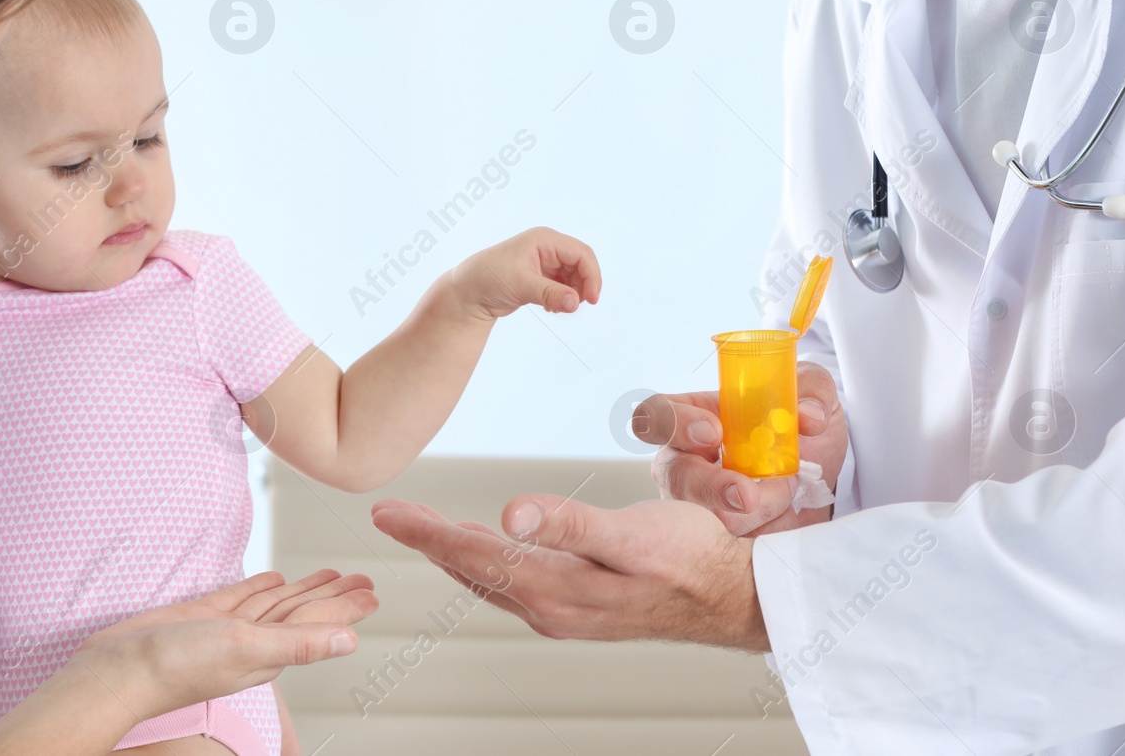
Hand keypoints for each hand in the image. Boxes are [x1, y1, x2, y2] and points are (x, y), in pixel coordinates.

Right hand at [69, 570, 377, 721]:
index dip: (346, 608)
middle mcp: (253, 640)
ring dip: (303, 589)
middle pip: (302, 612)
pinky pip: (240, 598)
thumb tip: (352, 641)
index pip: (318, 624)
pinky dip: (260, 587)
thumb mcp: (246, 649)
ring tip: (330, 574)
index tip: (373, 592)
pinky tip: (274, 578)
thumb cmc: (179, 667)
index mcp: (269, 651)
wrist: (117, 671)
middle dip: (332, 596)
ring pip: (275, 604)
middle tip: (362, 577)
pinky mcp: (201, 618)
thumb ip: (299, 643)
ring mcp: (227, 629)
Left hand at [370, 495, 766, 650]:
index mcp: (558, 589)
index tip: (387, 513)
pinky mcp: (583, 604)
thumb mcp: (633, 535)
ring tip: (424, 529)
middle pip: (474, 569)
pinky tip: (488, 549)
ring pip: (493, 579)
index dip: (427, 531)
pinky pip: (517, 583)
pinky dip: (489, 562)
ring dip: (454, 553)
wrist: (737, 595)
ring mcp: (567, 610)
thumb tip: (509, 514)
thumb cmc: (694, 559)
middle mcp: (553, 607)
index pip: (475, 555)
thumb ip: (570, 524)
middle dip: (428, 541)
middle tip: (390, 515)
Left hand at [450, 227, 600, 319]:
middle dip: (582, 287)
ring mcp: (545, 262)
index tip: (591, 300)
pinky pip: (563, 286)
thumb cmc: (489, 278)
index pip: (581, 254)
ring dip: (572, 294)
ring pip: (574, 277)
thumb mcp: (521, 285)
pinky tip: (549, 308)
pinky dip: (562, 298)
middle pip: (581, 265)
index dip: (592, 276)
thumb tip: (575, 303)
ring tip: (555, 308)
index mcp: (545, 239)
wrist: (469, 291)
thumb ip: (550, 294)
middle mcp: (548, 247)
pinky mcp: (541, 276)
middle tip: (573, 307)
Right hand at [635, 362, 846, 535]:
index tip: (714, 432)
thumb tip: (808, 417)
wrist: (820, 482)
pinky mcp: (713, 542)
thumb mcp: (812, 393)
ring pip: (702, 520)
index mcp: (693, 416)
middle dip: (710, 487)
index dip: (676, 423)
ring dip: (754, 511)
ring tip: (786, 493)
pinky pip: (726, 548)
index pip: (658, 415)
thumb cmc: (799, 428)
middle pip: (672, 475)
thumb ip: (812, 391)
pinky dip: (761, 534)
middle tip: (748, 495)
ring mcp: (693, 505)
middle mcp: (684, 461)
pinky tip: (781, 519)